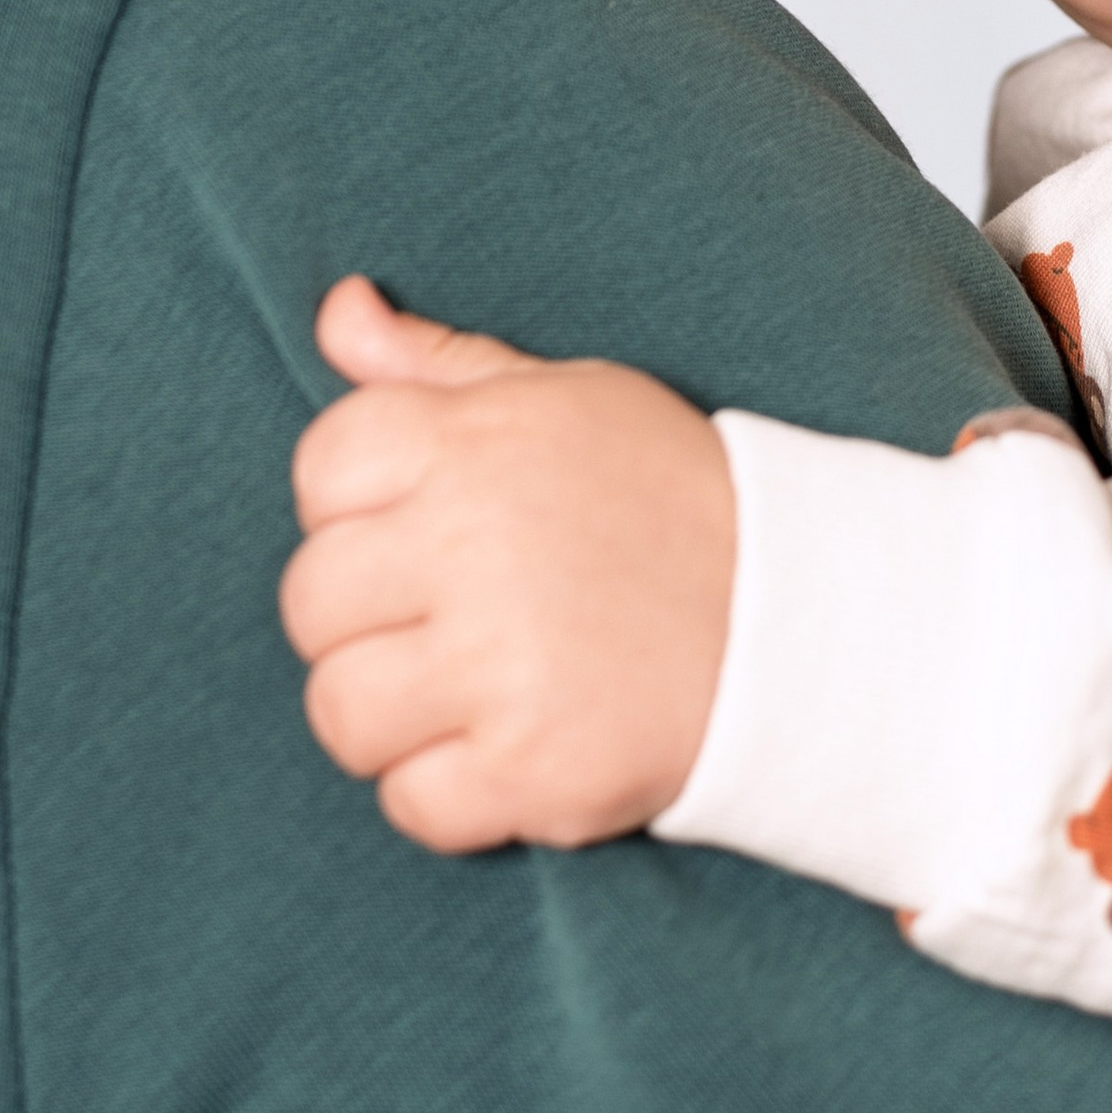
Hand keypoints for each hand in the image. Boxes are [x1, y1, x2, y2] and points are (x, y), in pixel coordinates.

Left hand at [280, 275, 736, 854]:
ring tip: (468, 689)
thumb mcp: (560, 400)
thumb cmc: (658, 494)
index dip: (356, 508)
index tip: (421, 529)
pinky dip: (447, 793)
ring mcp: (504, 663)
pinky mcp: (534, 768)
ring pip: (341, 711)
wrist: (798, 614)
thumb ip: (435, 363)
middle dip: (363, 618)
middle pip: (312, 600)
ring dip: (391, 716)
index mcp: (476, 441)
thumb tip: (337, 309)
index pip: (321, 470)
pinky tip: (507, 748)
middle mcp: (478, 543)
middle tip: (447, 619)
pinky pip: (410, 803)